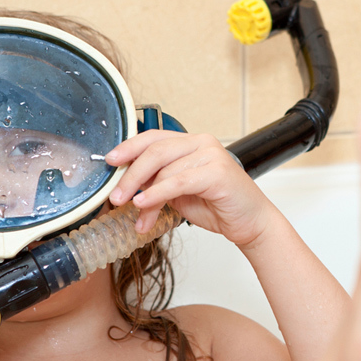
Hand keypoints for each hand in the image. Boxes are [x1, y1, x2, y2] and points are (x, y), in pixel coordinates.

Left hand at [105, 131, 275, 246]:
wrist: (249, 223)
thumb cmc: (218, 206)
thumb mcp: (178, 193)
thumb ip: (157, 183)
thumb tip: (128, 187)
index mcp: (191, 143)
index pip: (153, 137)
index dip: (129, 147)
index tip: (110, 161)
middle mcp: (201, 143)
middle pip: (155, 151)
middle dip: (130, 175)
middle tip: (115, 196)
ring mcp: (211, 155)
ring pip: (164, 169)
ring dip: (144, 196)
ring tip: (137, 217)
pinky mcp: (217, 172)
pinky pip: (178, 181)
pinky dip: (157, 194)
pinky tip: (143, 204)